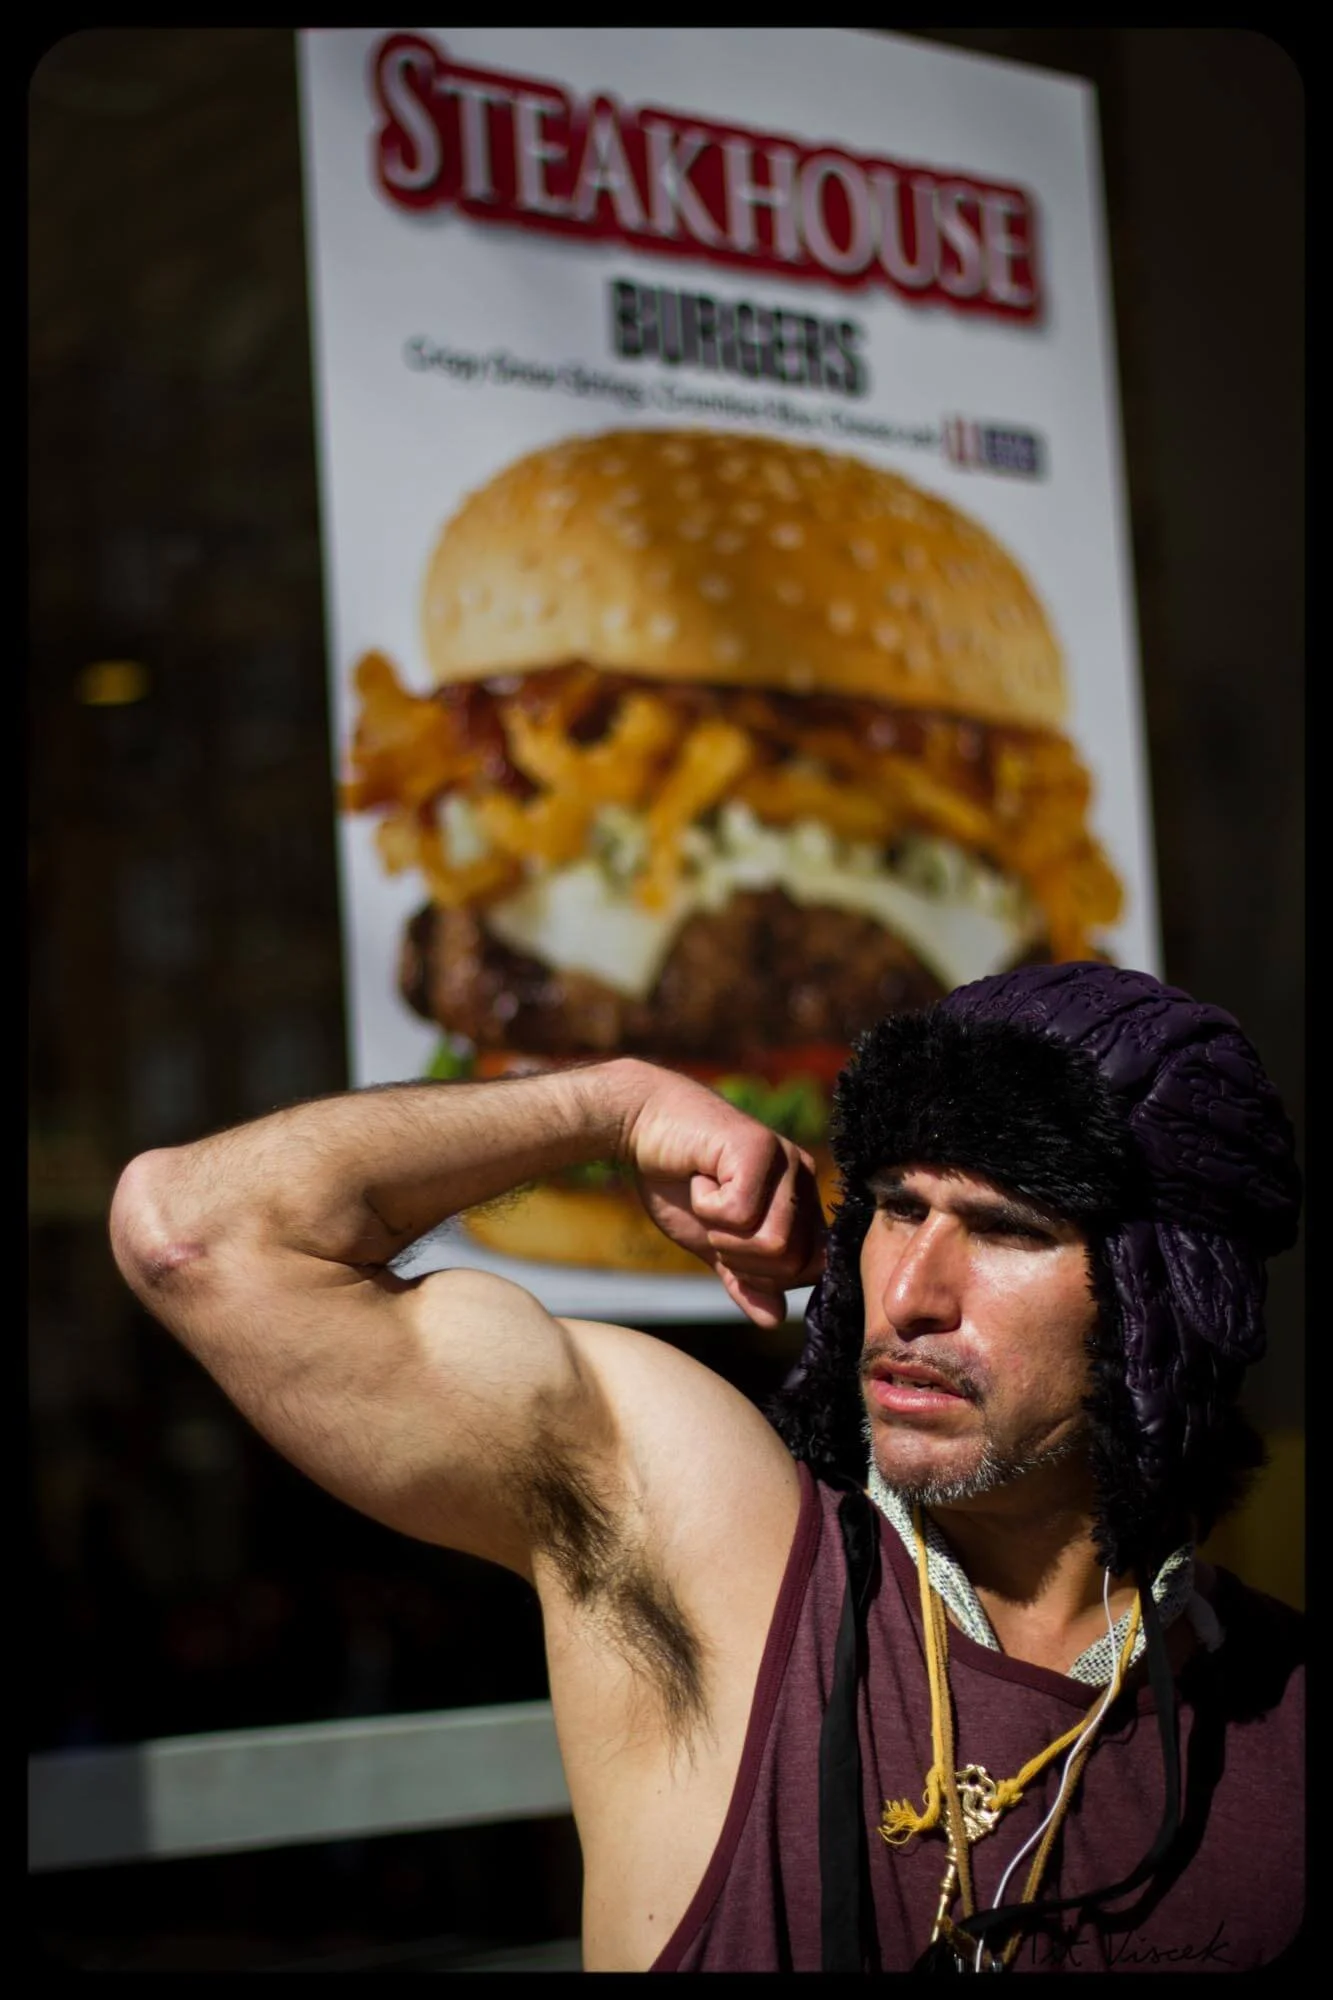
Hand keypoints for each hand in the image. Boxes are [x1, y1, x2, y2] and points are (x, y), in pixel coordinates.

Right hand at [617, 1063, 827, 1327]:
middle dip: (740, 1258)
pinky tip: (699, 1179)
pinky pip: (741, 1213)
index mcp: (800, 1202)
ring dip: (723, 1234)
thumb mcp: (713, 1242)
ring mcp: (785, 1160)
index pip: (811, 1269)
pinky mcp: (759, 1146)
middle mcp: (802, 1179)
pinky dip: (706, 1207)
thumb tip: (774, 1320)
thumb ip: (744, 1279)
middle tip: (713, 1220)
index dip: (767, 1277)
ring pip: (772, 1242)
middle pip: (792, 1262)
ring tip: (706, 1198)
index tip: (728, 1250)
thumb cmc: (677, 1181)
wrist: (641, 1127)